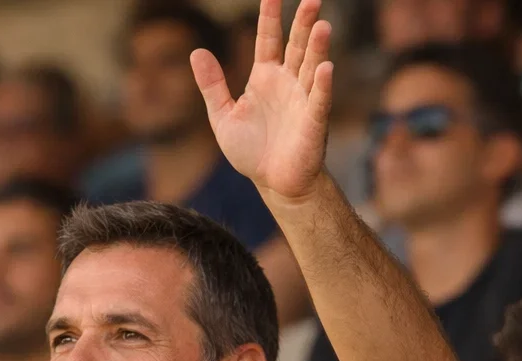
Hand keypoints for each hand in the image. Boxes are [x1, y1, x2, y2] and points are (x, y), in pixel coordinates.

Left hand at [193, 0, 333, 205]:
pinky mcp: (313, 123)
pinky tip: (325, 68)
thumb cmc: (251, 151)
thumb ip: (212, 85)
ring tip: (322, 26)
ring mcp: (303, 100)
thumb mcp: (222, 117)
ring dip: (317, 48)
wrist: (273, 184)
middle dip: (303, 22)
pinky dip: (322, 85)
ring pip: (311, 67)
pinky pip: (319, 101)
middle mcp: (288, 83)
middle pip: (296, 45)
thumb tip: (196, 52)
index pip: (268, 39)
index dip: (269, 16)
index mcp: (265, 77)